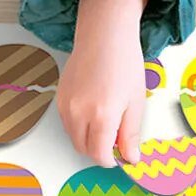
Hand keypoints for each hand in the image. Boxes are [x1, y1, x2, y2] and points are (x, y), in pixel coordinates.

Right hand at [57, 30, 145, 167]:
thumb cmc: (124, 63)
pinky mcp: (59, 97)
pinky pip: (68, 123)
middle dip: (100, 150)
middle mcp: (79, 113)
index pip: (99, 154)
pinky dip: (81, 125)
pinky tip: (96, 109)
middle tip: (117, 138)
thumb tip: (130, 158)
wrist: (105, 36)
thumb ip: (130, 134)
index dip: (111, 160)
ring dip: (89, 138)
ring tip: (109, 119)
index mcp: (102, 115)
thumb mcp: (136, 102)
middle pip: (83, 149)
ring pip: (74, 137)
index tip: (121, 156)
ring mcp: (65, 105)